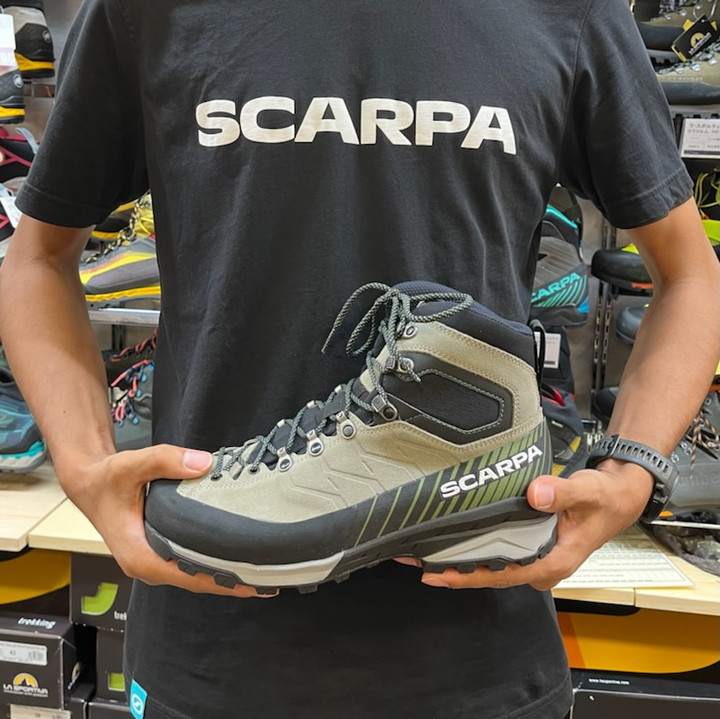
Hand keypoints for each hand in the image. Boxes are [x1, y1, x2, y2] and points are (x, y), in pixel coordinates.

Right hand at [59, 445, 274, 597]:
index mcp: (141, 557)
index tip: (252, 582)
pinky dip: (214, 562)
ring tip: (261, 572)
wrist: (90, 482)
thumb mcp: (132, 465)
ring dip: (226, 575)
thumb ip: (166, 461)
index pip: (190, 577)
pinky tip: (238, 556)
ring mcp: (156, 561)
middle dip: (232, 582)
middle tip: (269, 579)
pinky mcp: (161, 552)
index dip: (222, 581)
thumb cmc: (107, 480)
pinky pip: (192, 562)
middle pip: (198, 581)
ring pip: (196, 575)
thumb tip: (203, 463)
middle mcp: (149, 565)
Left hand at [397, 462, 653, 590]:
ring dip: (457, 559)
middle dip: (451, 570)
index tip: (436, 572)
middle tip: (412, 559)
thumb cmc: (604, 499)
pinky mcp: (528, 545)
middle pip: (488, 573)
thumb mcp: (587, 491)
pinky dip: (472, 547)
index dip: (467, 575)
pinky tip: (449, 541)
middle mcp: (539, 566)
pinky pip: (496, 551)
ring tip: (420, 552)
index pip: (501, 574)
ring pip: (489, 564)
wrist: (618, 497)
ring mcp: (533, 557)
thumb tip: (535, 494)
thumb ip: (561, 492)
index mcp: (551, 563)